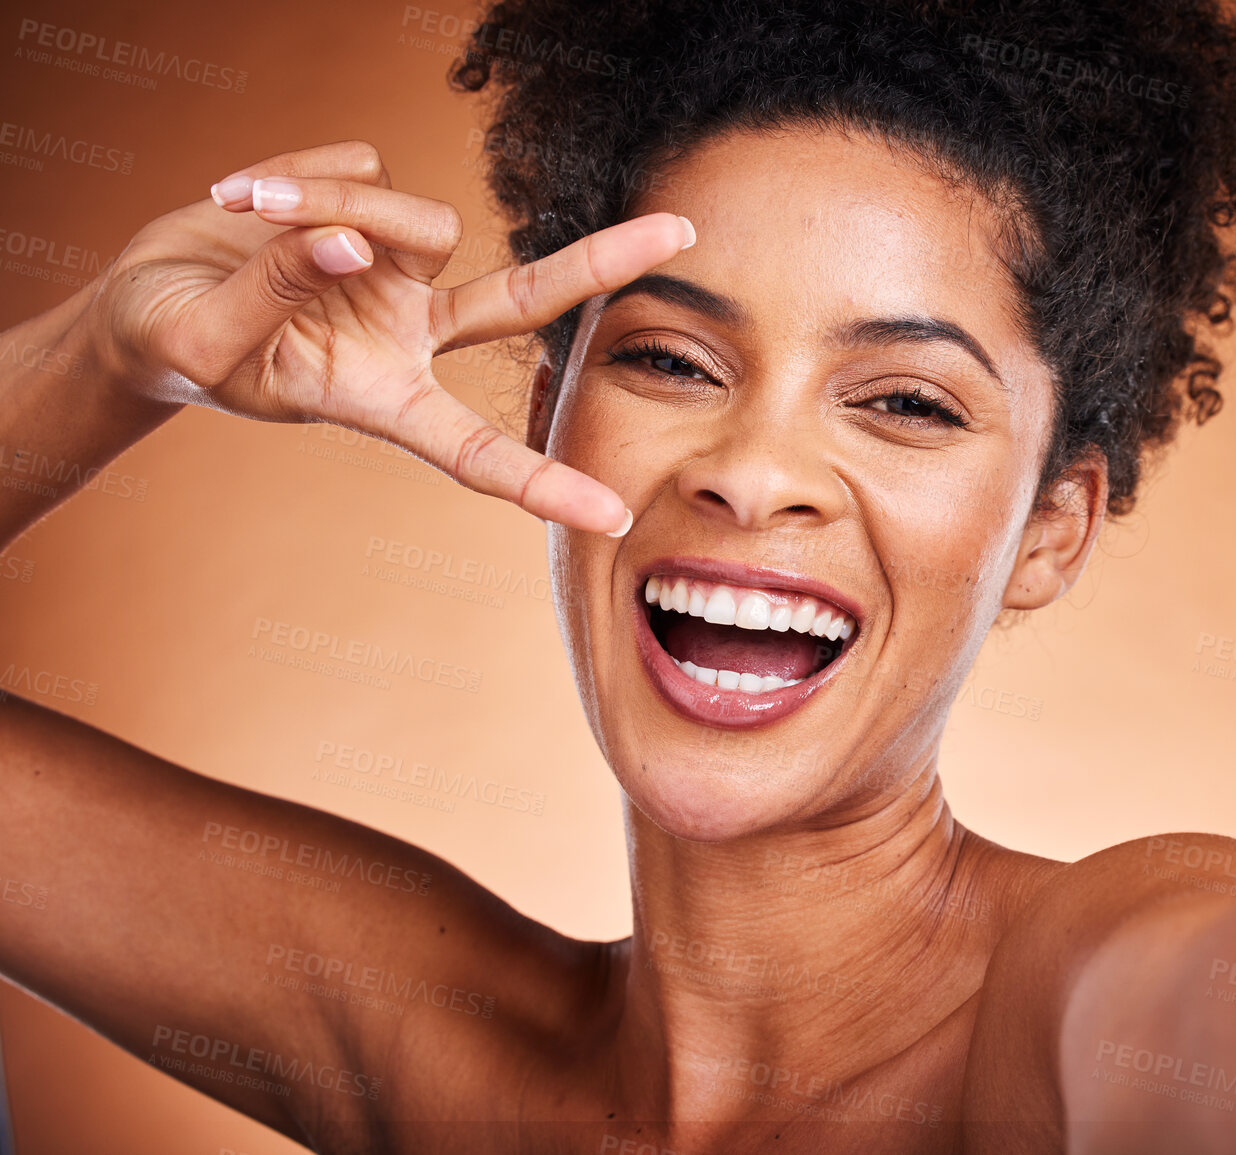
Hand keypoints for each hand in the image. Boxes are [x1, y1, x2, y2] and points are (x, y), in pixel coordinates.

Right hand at [79, 139, 692, 533]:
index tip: (616, 515)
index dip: (543, 485)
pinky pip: (358, 168)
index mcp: (384, 399)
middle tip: (682, 233)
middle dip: (601, 263)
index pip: (475, 453)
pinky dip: (299, 174)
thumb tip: (352, 245)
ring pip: (413, 217)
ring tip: (242, 209)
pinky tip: (249, 198)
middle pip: (524, 298)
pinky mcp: (368, 206)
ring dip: (328, 204)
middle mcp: (411, 334)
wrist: (146, 301)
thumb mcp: (206, 339)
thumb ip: (278, 292)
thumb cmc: (179, 345)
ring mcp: (396, 269)